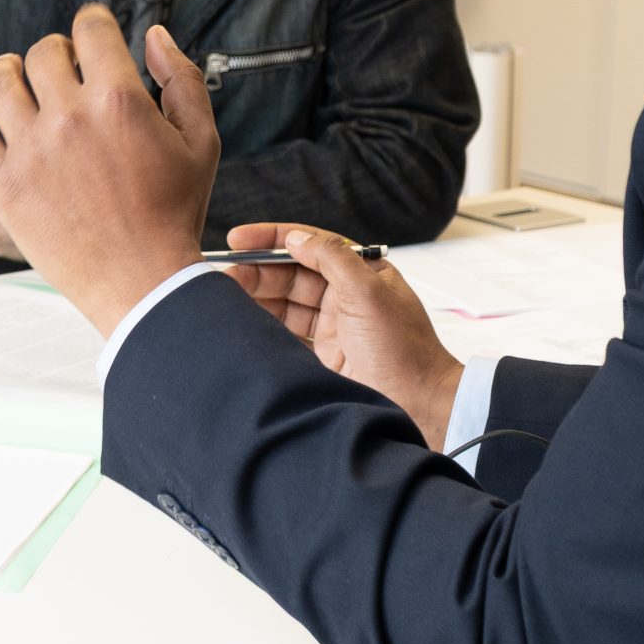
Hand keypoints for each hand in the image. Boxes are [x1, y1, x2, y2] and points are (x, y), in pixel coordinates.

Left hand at [0, 4, 220, 335]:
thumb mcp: (201, 142)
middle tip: (61, 68)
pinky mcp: (3, 182)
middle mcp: (69, 117)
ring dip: (9, 72)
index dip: (92, 23)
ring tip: (17, 80)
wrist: (142, 281)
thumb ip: (182, 80)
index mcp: (119, 101)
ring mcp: (30, 149)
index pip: (90, 28)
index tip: (90, 34)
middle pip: (44, 51)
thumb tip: (156, 38)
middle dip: (55, 51)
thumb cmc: (172, 216)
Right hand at [222, 223, 465, 443]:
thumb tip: (297, 237)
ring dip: (257, 296)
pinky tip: (245, 321)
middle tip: (223, 274)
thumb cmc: (403, 349)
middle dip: (257, 270)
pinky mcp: (325, 355)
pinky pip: (289, 332)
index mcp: (363, 272)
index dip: (273, 239)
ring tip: (225, 296)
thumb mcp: (369, 293)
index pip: (311, 244)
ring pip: (287, 302)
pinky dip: (266, 325)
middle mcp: (348, 295)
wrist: (421, 406)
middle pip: (293, 273)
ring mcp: (336, 325)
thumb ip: (333, 259)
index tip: (238, 238)